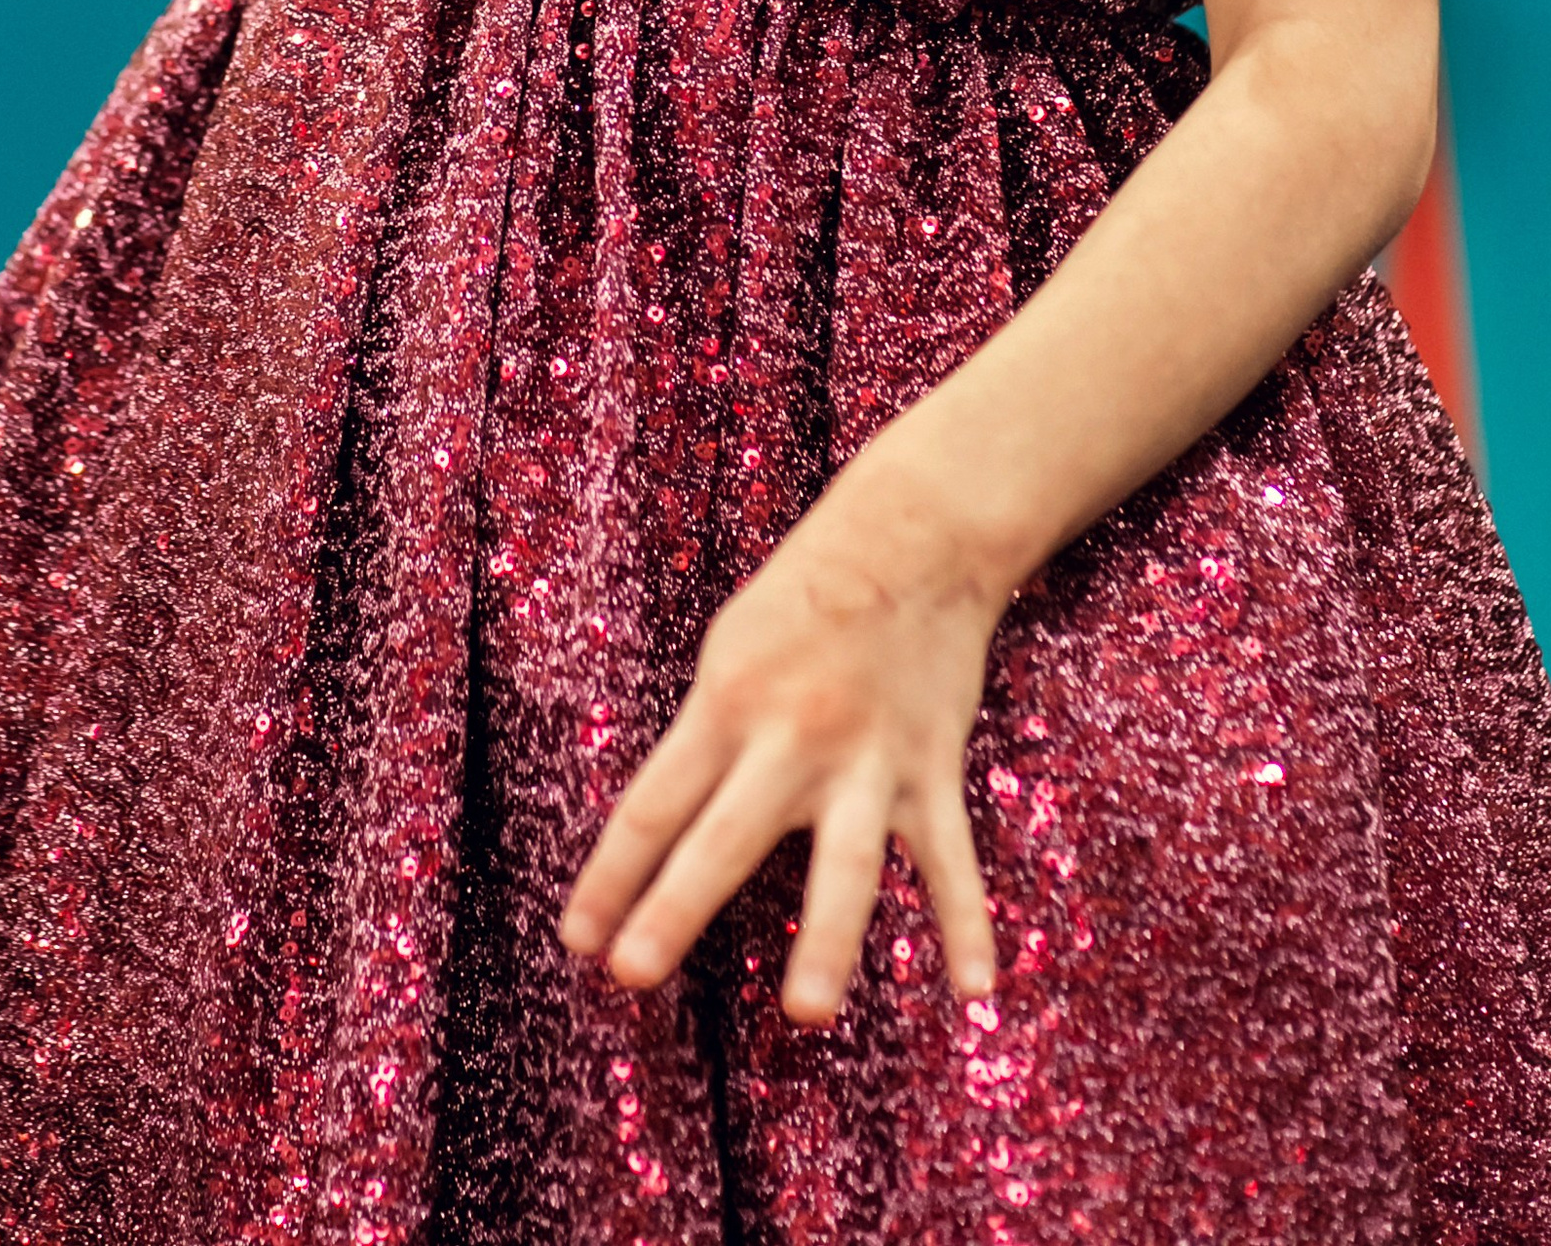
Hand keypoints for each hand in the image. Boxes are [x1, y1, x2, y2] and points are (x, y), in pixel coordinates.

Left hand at [560, 461, 1003, 1027]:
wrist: (911, 535)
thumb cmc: (803, 597)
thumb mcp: (730, 652)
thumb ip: (709, 741)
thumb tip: (671, 832)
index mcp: (727, 705)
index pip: (652, 805)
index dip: (610, 877)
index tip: (575, 942)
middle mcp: (792, 738)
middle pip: (723, 837)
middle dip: (674, 907)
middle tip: (630, 974)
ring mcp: (867, 759)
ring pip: (843, 864)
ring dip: (826, 942)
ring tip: (805, 1013)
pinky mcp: (932, 769)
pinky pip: (950, 861)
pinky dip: (966, 925)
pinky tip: (975, 992)